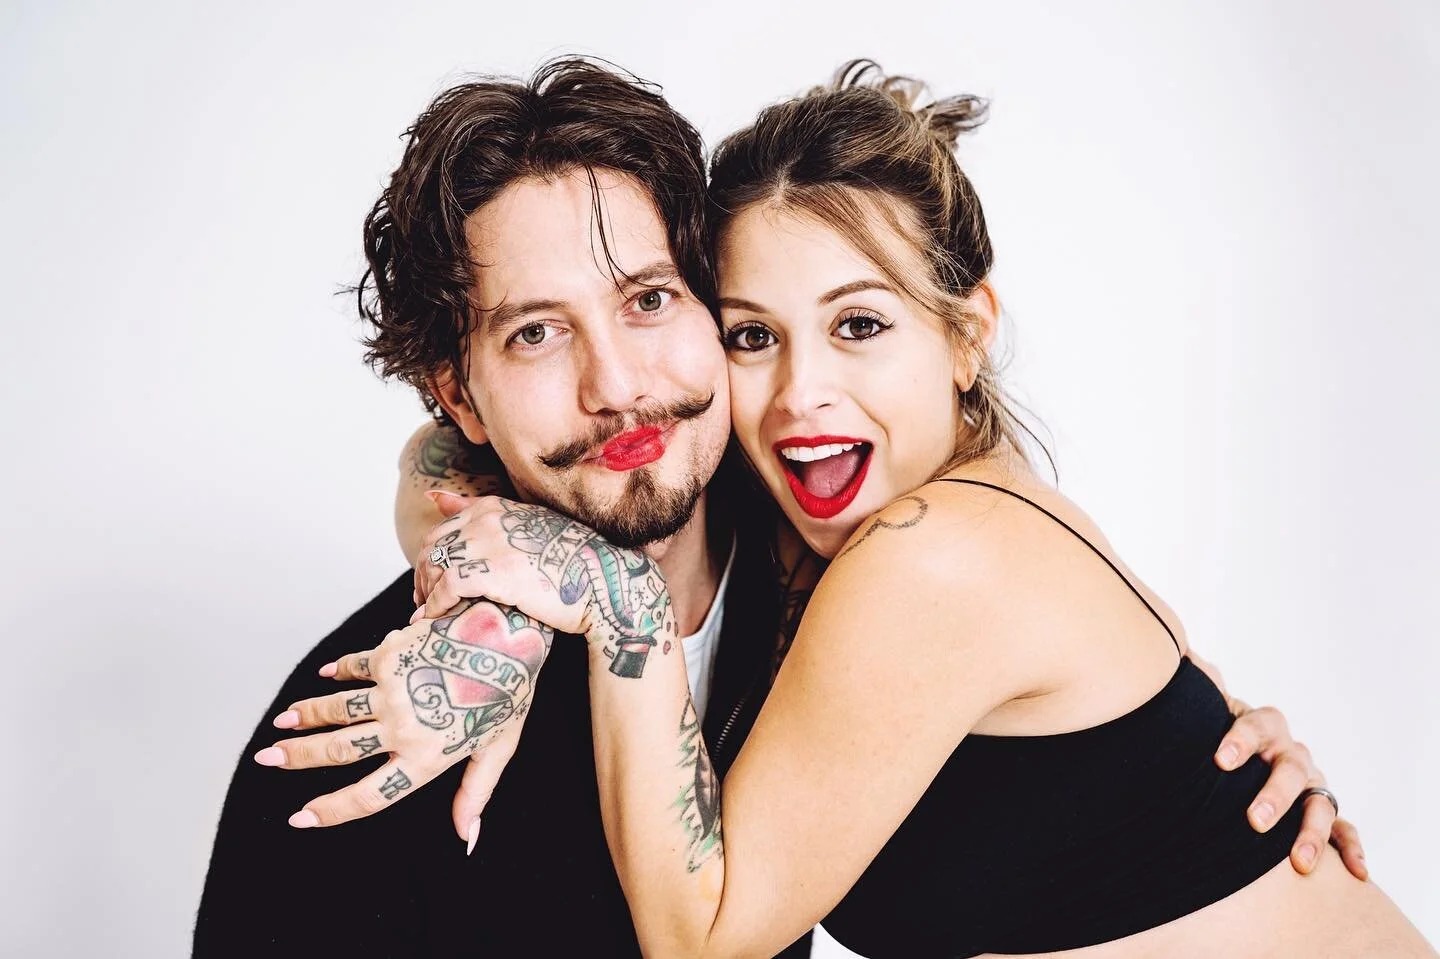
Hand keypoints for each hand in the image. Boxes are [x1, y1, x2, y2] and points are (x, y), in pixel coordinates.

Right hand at [255, 598, 551, 833]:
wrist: (510, 632)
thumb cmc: (509, 692)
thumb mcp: (498, 748)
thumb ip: (475, 793)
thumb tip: (468, 840)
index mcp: (426, 759)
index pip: (368, 796)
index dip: (330, 811)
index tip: (299, 818)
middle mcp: (402, 729)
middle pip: (338, 752)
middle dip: (297, 758)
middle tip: (267, 759)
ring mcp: (392, 691)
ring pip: (335, 711)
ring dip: (304, 717)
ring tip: (282, 725)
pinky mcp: (390, 656)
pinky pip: (353, 668)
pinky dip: (335, 674)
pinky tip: (324, 677)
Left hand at [412, 494, 676, 678]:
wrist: (602, 583)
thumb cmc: (570, 562)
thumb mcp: (527, 528)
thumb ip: (482, 512)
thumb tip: (434, 495)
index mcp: (495, 507)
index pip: (443, 529)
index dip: (432, 559)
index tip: (432, 582)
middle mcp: (488, 519)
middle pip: (433, 547)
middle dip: (423, 577)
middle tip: (423, 604)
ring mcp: (488, 543)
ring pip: (435, 567)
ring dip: (425, 593)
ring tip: (426, 615)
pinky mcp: (491, 571)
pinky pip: (445, 588)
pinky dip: (434, 606)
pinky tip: (435, 621)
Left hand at [1214, 700, 1366, 879]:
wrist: (1238, 754)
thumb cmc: (1216, 731)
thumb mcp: (1204, 708)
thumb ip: (1196, 687)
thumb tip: (1180, 655)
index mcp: (1262, 725)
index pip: (1255, 727)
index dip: (1240, 740)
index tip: (1220, 760)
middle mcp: (1291, 753)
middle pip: (1291, 770)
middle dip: (1275, 796)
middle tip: (1253, 820)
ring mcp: (1311, 782)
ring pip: (1319, 804)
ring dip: (1311, 831)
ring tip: (1298, 861)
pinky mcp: (1321, 809)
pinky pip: (1343, 829)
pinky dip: (1351, 849)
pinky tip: (1357, 872)